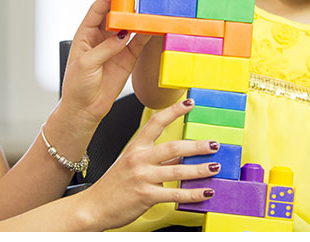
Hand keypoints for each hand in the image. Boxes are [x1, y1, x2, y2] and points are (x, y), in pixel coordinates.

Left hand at [60, 0, 150, 127]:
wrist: (85, 109)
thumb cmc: (77, 85)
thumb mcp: (87, 64)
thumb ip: (105, 48)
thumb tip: (122, 36)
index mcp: (85, 34)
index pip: (97, 10)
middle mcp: (101, 37)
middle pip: (114, 13)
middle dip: (125, 1)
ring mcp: (115, 46)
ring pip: (128, 25)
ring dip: (137, 15)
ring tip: (147, 5)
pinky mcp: (127, 58)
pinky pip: (138, 42)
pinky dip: (146, 33)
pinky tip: (152, 25)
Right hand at [81, 99, 219, 230]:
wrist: (94, 206)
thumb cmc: (113, 186)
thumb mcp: (130, 164)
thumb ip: (155, 159)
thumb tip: (181, 156)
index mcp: (136, 148)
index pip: (156, 123)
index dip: (174, 111)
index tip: (189, 103)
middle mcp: (139, 159)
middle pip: (173, 147)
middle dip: (197, 146)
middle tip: (214, 144)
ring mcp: (142, 177)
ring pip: (178, 170)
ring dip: (200, 169)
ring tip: (215, 167)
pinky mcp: (146, 196)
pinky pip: (175, 194)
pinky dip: (193, 194)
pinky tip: (205, 192)